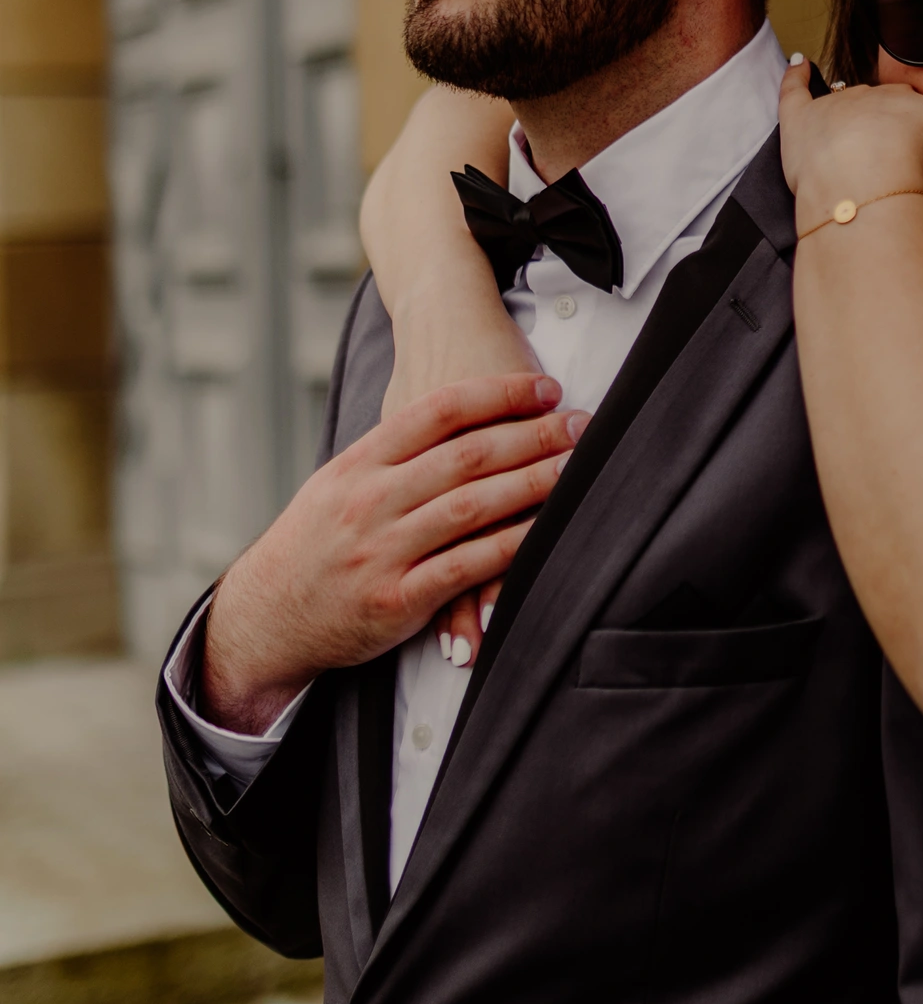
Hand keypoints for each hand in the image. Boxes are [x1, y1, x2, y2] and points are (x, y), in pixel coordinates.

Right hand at [199, 374, 588, 732]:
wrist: (263, 616)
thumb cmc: (312, 546)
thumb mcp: (336, 485)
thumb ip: (388, 455)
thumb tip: (452, 418)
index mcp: (358, 464)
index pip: (436, 412)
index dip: (497, 394)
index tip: (543, 387)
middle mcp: (369, 500)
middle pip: (464, 455)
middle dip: (531, 435)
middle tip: (579, 423)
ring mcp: (382, 550)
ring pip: (471, 506)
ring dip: (531, 484)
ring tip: (574, 467)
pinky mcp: (396, 599)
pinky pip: (465, 567)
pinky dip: (509, 547)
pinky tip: (544, 531)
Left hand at [778, 57, 922, 230]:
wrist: (875, 175)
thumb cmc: (918, 164)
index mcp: (907, 100)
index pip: (907, 107)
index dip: (909, 130)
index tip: (912, 152)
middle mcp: (871, 95)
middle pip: (874, 106)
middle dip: (879, 129)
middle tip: (885, 161)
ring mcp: (834, 105)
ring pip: (839, 103)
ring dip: (844, 116)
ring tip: (848, 143)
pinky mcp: (801, 119)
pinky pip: (794, 89)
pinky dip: (794, 75)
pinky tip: (798, 62)